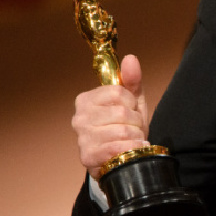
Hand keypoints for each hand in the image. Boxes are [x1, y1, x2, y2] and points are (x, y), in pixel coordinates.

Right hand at [71, 54, 149, 178]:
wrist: (120, 157)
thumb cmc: (124, 126)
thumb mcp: (132, 101)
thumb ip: (131, 80)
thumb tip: (130, 58)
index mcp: (87, 99)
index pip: (118, 92)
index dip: (131, 103)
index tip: (130, 110)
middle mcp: (79, 117)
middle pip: (121, 113)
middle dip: (136, 122)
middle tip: (133, 128)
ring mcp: (82, 138)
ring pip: (122, 132)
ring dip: (135, 137)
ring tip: (132, 140)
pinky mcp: (88, 157)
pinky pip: (117, 149)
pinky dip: (131, 149)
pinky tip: (132, 150)